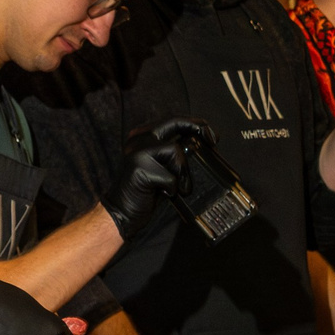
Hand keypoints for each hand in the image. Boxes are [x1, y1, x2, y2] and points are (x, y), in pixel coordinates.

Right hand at [101, 119, 212, 238]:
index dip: (194, 123)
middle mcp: (137, 140)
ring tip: (178, 188)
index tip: (211, 134)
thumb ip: (174, 154)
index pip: (171, 120)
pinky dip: (173, 189)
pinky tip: (163, 194)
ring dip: (183, 172)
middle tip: (213, 140)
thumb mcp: (161, 167)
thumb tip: (201, 145)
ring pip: (174, 150)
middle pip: (174, 123)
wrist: (121, 213)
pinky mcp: (139, 169)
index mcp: (142, 137)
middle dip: (197, 128)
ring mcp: (136, 152)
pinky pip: (170, 177)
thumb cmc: (145, 192)